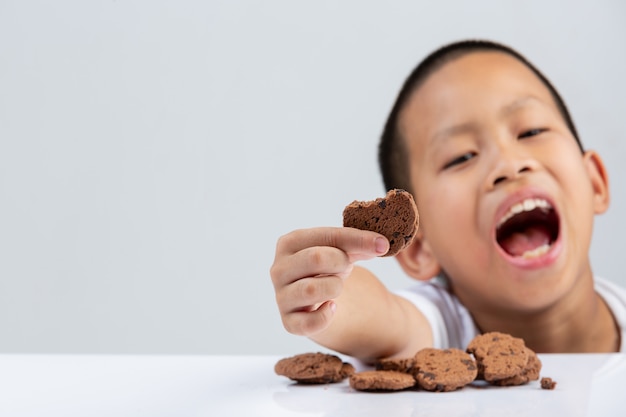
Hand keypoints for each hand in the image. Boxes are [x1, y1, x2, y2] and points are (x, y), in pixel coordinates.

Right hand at [270, 227, 388, 336]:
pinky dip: (327, 315)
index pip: (325, 236)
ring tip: (337, 285)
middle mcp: (279, 269)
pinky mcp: (289, 322)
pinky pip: (310, 322)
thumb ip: (359, 244)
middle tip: (346, 267)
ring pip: (311, 289)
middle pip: (316, 258)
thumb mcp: (342, 250)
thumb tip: (381, 244)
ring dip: (335, 286)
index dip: (357, 239)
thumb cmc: (328, 268)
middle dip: (341, 262)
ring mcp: (281, 297)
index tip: (382, 244)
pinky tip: (333, 307)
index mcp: (289, 243)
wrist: (320, 298)